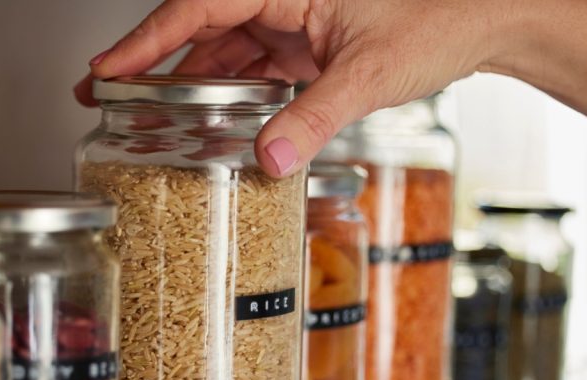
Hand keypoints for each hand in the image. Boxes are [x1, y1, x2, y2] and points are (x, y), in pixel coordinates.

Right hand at [73, 0, 514, 177]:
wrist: (484, 18)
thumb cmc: (439, 17)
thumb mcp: (368, 74)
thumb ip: (314, 117)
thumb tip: (267, 158)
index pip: (198, 6)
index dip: (146, 38)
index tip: (107, 67)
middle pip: (198, 24)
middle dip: (150, 59)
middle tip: (102, 91)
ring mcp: (290, 18)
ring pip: (220, 47)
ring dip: (184, 80)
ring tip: (143, 112)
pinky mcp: (302, 41)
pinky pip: (249, 64)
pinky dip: (224, 90)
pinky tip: (203, 115)